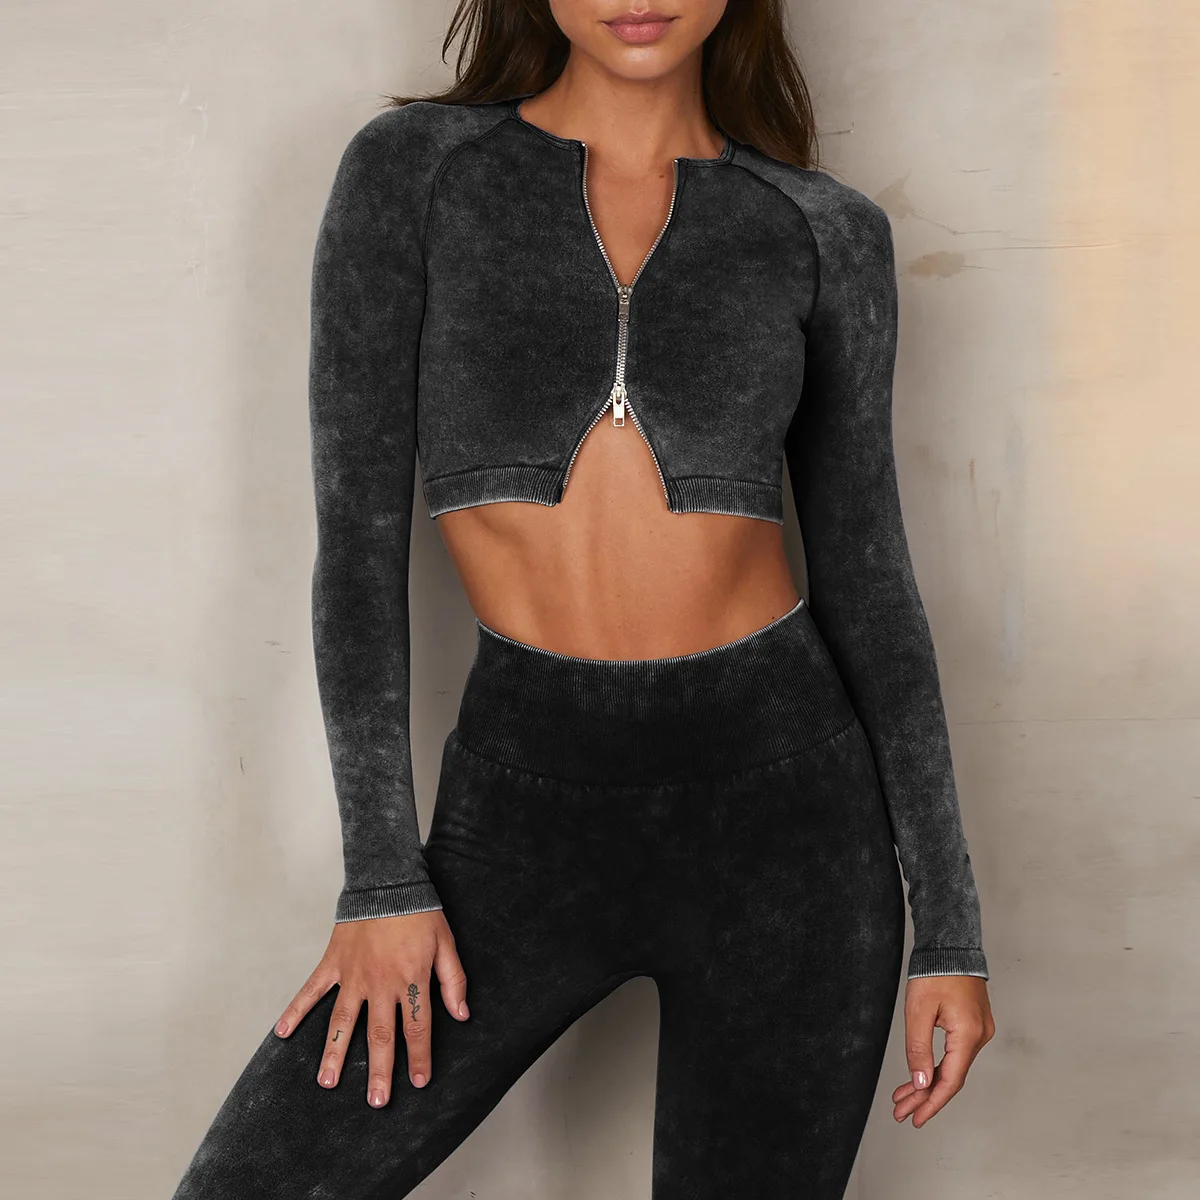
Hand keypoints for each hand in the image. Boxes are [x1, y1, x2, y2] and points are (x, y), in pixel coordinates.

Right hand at [271, 909, 468, 1106]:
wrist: (387, 879)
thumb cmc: (420, 910)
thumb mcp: (446, 942)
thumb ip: (453, 980)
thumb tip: (461, 1014)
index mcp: (411, 979)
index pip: (417, 1028)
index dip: (420, 1057)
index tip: (419, 1082)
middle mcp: (380, 983)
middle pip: (380, 1036)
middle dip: (380, 1071)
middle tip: (376, 1102)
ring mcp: (353, 975)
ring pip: (343, 1023)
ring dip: (335, 1054)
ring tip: (328, 1083)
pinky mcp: (333, 962)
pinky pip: (311, 991)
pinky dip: (295, 1010)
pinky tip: (281, 1033)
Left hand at [892, 974, 993, 1126]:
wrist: (950, 945)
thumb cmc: (934, 971)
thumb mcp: (918, 1010)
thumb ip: (918, 1049)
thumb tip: (920, 1083)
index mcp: (968, 1035)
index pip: (950, 1081)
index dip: (931, 1103)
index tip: (914, 1118)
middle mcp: (979, 1036)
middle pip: (952, 1077)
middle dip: (925, 1096)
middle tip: (902, 1112)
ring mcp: (979, 1030)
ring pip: (953, 1067)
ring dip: (929, 1082)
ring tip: (904, 1097)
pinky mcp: (974, 1024)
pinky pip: (956, 1054)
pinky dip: (938, 1066)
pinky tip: (921, 1074)